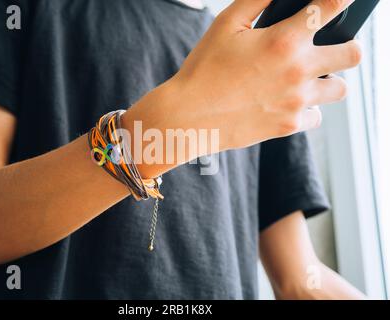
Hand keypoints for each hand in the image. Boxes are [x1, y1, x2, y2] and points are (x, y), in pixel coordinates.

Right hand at [172, 0, 361, 149]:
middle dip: (346, 46)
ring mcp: (296, 101)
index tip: (341, 2)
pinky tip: (288, 103)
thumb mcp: (225, 24)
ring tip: (306, 80)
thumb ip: (258, 0)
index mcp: (284, 40)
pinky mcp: (289, 126)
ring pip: (340, 90)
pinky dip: (307, 109)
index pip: (332, 7)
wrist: (188, 117)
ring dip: (328, 81)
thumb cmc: (203, 69)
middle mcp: (298, 70)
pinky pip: (316, 117)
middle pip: (352, 54)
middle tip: (327, 48)